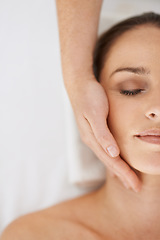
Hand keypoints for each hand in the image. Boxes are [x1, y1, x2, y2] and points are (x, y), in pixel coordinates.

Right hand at [66, 74, 140, 191]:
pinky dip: (112, 159)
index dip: (124, 173)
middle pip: (109, 162)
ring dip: (118, 169)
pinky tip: (115, 161)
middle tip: (135, 188)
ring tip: (127, 180)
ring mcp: (92, 136)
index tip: (135, 185)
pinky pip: (105, 150)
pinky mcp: (95, 131)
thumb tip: (113, 153)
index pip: (111, 161)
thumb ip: (103, 134)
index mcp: (93, 138)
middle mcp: (92, 140)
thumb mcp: (96, 113)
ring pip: (107, 157)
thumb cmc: (89, 97)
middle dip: (123, 176)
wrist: (78, 85)